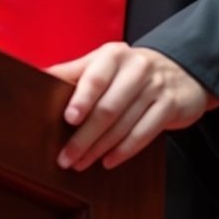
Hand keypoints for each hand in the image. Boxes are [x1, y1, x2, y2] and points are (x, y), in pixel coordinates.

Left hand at [47, 41, 218, 171]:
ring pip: (124, 123)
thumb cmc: (130, 71)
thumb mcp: (104, 64)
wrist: (179, 71)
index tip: (68, 118)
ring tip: (81, 163)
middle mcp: (136, 68)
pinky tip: (109, 161)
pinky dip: (125, 150)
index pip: (96, 77)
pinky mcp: (170, 106)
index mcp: (114, 55)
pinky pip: (145, 133)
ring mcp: (156, 87)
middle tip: (65, 157)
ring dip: (99, 148)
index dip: (82, 98)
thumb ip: (74, 72)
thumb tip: (39, 77)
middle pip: (108, 107)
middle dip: (84, 136)